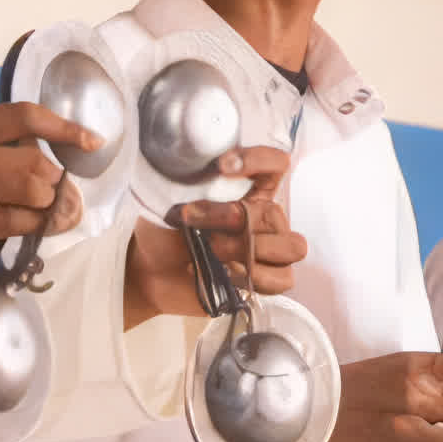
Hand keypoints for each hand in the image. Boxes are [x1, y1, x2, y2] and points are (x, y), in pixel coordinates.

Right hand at [0, 105, 93, 279]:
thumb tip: (26, 155)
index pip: (22, 115)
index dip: (65, 126)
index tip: (90, 141)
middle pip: (37, 158)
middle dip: (59, 181)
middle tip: (61, 196)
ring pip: (33, 192)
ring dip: (52, 208)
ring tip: (52, 217)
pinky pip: (14, 226)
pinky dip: (32, 229)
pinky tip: (30, 232)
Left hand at [125, 149, 301, 324]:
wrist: (150, 272)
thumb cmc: (163, 231)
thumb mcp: (170, 199)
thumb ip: (190, 183)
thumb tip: (202, 172)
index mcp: (249, 191)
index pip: (275, 165)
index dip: (258, 160)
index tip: (222, 166)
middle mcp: (264, 219)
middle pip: (274, 212)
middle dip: (233, 218)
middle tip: (195, 221)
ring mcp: (269, 251)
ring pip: (292, 246)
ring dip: (248, 249)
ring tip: (214, 252)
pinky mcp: (267, 281)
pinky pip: (283, 278)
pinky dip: (255, 276)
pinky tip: (226, 273)